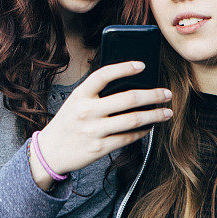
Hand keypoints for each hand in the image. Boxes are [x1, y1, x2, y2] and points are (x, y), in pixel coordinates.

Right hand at [31, 61, 172, 190]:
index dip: (124, 68)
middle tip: (167, 94)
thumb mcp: (75, 102)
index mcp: (80, 95)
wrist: (50, 152)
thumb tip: (130, 84)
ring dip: (154, 115)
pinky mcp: (100, 148)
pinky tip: (150, 127)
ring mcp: (94, 130)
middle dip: (153, 95)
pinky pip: (128, 137)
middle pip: (127, 99)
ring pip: (133, 120)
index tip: (142, 65)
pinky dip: (143, 131)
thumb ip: (96, 93)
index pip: (103, 75)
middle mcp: (87, 111)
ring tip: (167, 112)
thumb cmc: (68, 122)